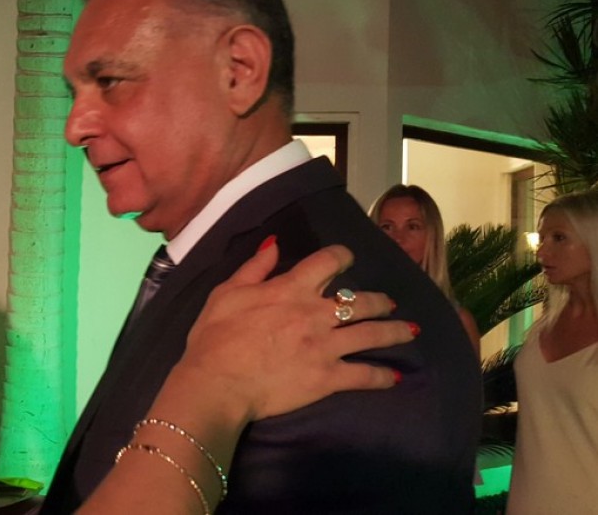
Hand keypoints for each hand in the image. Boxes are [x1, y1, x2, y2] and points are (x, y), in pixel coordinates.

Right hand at [181, 240, 413, 422]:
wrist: (218, 382)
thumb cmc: (215, 337)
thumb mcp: (226, 292)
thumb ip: (254, 267)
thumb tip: (275, 243)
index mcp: (291, 289)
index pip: (327, 262)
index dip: (342, 256)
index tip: (348, 258)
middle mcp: (316, 313)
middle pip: (361, 300)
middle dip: (380, 300)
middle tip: (388, 303)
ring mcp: (326, 346)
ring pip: (372, 334)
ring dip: (395, 331)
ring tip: (409, 330)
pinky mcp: (328, 378)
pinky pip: (364, 375)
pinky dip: (382, 376)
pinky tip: (394, 377)